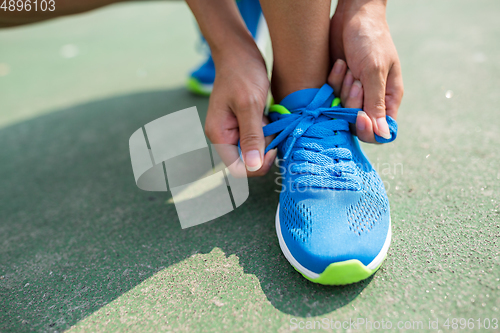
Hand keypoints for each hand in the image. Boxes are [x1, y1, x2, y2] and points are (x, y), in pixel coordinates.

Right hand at [205, 43, 276, 175]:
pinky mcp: (244, 123)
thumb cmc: (242, 73)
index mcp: (219, 135)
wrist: (240, 51)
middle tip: (271, 127)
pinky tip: (267, 114)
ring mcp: (234, 130)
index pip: (237, 168)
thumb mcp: (249, 105)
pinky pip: (259, 137)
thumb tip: (253, 166)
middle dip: (263, 149)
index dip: (257, 165)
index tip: (272, 149)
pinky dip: (268, 130)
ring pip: (256, 149)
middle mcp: (224, 136)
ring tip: (268, 116)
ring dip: (267, 138)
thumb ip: (251, 137)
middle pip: (248, 160)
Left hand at [329, 0, 402, 142]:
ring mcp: (352, 93)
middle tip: (355, 80)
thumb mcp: (375, 71)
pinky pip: (330, 96)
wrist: (352, 14)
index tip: (360, 117)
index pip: (380, 131)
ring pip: (341, 111)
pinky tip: (339, 64)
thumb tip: (384, 135)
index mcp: (388, 98)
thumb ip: (376, 104)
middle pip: (357, 122)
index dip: (368, 129)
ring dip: (342, 90)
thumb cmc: (371, 39)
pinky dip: (333, 81)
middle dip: (352, 103)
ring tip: (348, 67)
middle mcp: (371, 99)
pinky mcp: (336, 85)